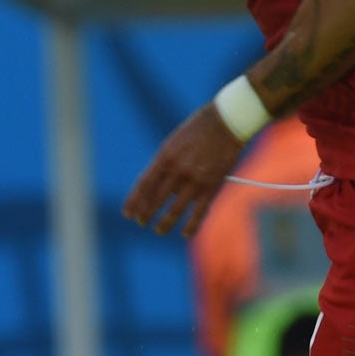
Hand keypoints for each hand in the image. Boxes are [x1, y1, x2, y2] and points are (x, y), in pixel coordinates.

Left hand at [124, 102, 246, 236]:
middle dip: (146, 213)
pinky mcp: (212, 186)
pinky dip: (192, 225)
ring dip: (165, 223)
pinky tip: (185, 234)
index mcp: (165, 157)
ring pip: (175, 209)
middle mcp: (177, 170)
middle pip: (156, 199)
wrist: (226, 121)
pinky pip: (199, 211)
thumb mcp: (174, 143)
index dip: (134, 201)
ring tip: (159, 230)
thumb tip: (161, 190)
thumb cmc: (198, 130)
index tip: (128, 214)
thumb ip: (166, 165)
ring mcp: (195, 179)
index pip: (144, 185)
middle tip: (142, 221)